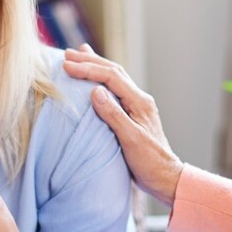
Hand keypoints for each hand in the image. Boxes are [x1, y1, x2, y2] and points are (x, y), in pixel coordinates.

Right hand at [62, 45, 182, 205]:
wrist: (165, 177)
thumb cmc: (149, 162)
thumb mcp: (130, 140)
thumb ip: (114, 114)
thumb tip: (95, 91)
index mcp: (140, 102)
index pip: (111, 77)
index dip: (88, 69)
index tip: (67, 66)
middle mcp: (139, 99)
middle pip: (113, 71)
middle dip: (90, 61)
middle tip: (67, 54)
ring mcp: (136, 106)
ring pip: (114, 78)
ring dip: (96, 65)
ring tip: (80, 54)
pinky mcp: (132, 114)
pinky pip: (115, 89)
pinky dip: (102, 79)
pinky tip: (94, 80)